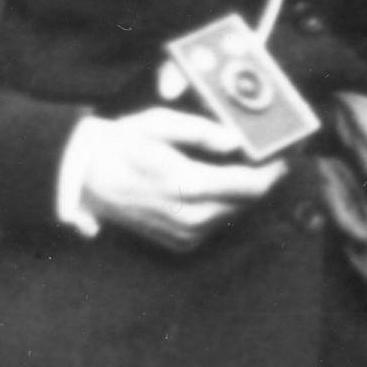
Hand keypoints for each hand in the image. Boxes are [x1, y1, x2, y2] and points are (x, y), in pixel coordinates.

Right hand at [79, 106, 284, 251]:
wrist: (82, 180)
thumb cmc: (120, 144)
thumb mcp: (158, 124)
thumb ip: (201, 131)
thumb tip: (235, 140)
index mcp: (186, 184)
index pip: (251, 185)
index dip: (273, 170)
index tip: (283, 154)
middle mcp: (189, 215)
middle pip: (247, 201)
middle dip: (260, 179)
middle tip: (264, 158)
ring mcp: (184, 233)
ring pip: (234, 214)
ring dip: (241, 193)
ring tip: (237, 168)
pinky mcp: (180, 243)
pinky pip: (216, 225)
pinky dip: (222, 206)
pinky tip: (212, 187)